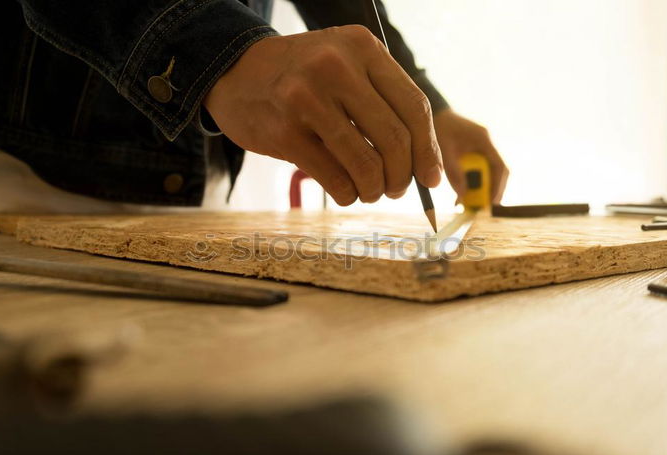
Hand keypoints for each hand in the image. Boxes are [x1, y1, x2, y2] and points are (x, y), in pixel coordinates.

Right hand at [203, 26, 442, 205]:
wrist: (235, 71)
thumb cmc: (302, 77)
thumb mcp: (345, 66)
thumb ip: (381, 101)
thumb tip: (424, 162)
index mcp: (362, 48)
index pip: (414, 107)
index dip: (428, 150)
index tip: (431, 178)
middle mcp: (337, 68)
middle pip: (395, 139)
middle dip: (402, 176)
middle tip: (395, 189)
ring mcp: (307, 99)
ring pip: (367, 165)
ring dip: (374, 190)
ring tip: (368, 191)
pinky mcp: (284, 132)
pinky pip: (335, 179)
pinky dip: (348, 195)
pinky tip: (345, 191)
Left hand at [433, 108, 508, 202]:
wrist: (432, 114)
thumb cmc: (437, 128)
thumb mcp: (443, 151)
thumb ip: (454, 173)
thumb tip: (463, 197)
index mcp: (483, 140)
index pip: (499, 167)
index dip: (498, 187)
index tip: (490, 204)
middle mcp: (486, 145)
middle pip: (497, 174)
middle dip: (490, 193)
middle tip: (479, 209)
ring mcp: (482, 149)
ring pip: (488, 175)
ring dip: (480, 191)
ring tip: (468, 206)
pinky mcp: (473, 154)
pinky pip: (478, 173)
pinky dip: (472, 185)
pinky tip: (461, 196)